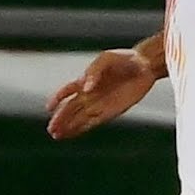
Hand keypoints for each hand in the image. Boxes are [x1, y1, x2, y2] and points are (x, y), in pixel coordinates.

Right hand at [45, 48, 160, 138]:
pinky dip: (81, 128)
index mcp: (86, 79)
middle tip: (51, 129)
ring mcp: (100, 103)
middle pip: (70, 109)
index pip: (67, 91)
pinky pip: (93, 122)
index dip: (56, 99)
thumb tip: (86, 89)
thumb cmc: (125, 59)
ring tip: (56, 135)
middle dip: (60, 119)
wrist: (145, 66)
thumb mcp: (107, 59)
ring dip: (67, 126)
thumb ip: (94, 71)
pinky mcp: (110, 111)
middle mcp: (90, 94)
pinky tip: (72, 134)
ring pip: (79, 118)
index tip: (48, 108)